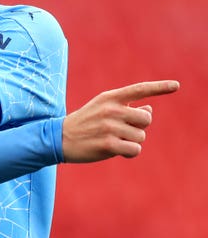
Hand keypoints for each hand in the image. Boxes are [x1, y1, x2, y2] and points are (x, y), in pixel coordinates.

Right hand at [62, 80, 179, 162]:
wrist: (60, 138)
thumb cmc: (85, 123)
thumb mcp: (102, 108)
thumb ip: (126, 107)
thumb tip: (149, 110)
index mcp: (109, 98)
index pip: (139, 89)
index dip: (159, 87)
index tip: (177, 85)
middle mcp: (111, 110)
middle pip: (146, 119)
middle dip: (139, 127)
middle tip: (122, 130)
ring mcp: (109, 127)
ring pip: (141, 136)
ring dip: (132, 141)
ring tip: (114, 140)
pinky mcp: (108, 144)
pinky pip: (135, 149)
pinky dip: (129, 152)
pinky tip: (116, 150)